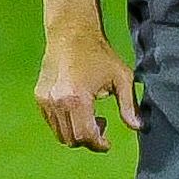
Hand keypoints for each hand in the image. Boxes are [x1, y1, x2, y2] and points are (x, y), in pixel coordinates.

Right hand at [36, 18, 141, 151]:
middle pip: (71, 138)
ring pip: (60, 133)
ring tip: (92, 116)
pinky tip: (79, 110)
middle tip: (103, 125)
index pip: (85, 135)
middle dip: (89, 140)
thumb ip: (129, 106)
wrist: (71, 33)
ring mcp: (45, 100)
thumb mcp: (122, 78)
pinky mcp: (39, 97)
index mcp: (77, 98)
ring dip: (77, 133)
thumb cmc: (100, 54)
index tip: (108, 143)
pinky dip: (66, 124)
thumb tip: (138, 127)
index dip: (99, 145)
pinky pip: (52, 122)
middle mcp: (57, 101)